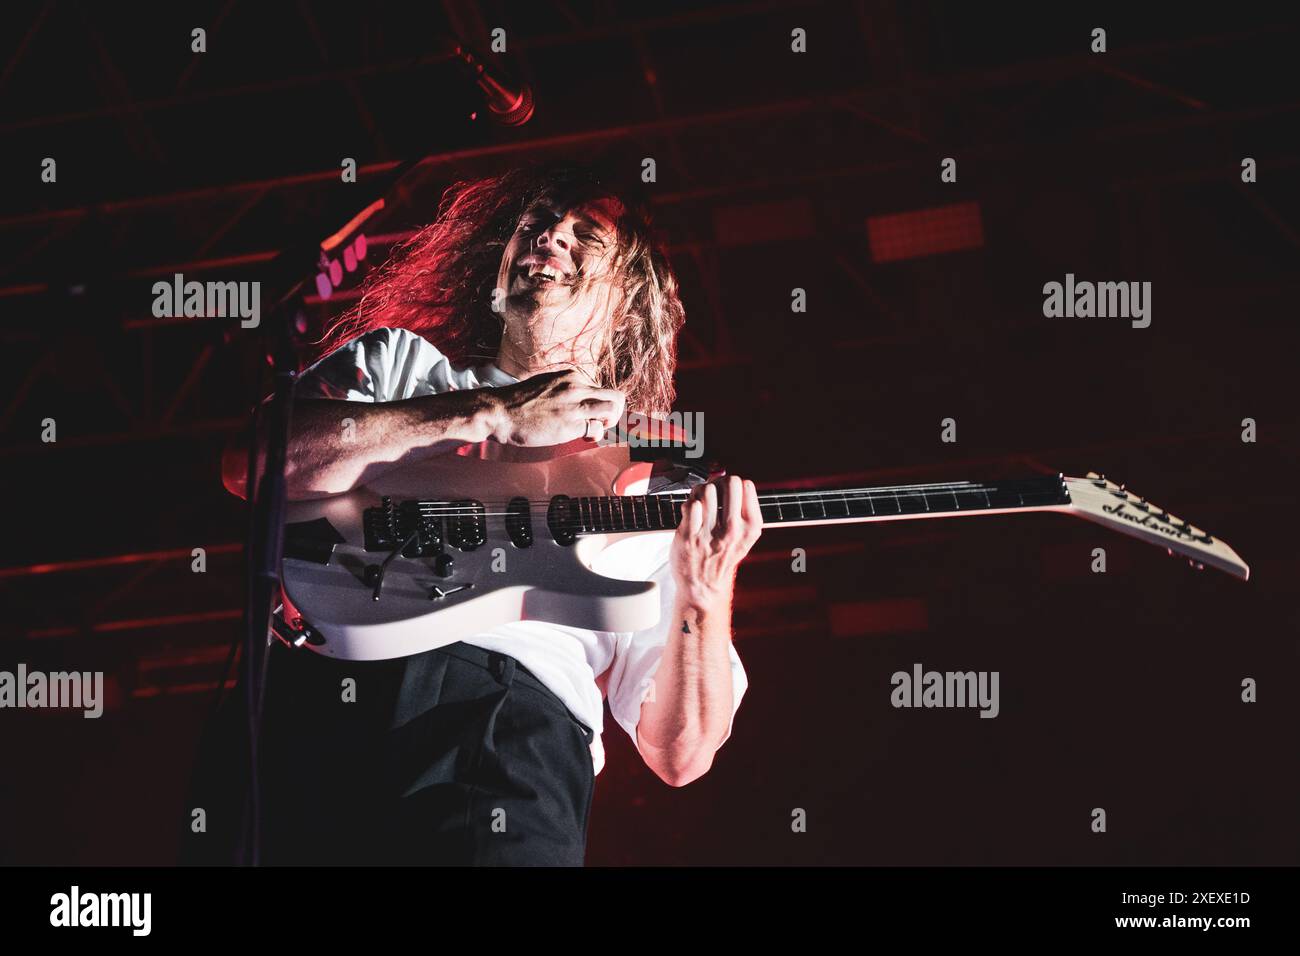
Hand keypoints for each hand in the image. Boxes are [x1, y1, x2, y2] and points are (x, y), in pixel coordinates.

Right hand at [485, 369, 625, 445]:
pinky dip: (596, 434)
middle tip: (603, 423)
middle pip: (615, 396)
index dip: (600, 404)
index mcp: (572, 376)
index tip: (593, 414)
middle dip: (615, 412)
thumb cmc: (520, 403)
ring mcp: (575, 404)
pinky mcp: (571, 423)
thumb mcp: (547, 385)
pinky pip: (597, 428)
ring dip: (611, 422)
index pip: (601, 388)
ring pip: (613, 409)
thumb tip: (579, 403)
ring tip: (596, 429)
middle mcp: (577, 387)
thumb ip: (566, 390)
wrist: (501, 412)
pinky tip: (585, 437)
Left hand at [670, 475, 762, 610]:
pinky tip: (691, 512)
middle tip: (713, 491)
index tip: (726, 491)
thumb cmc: (723, 557)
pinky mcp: (688, 537)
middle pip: (729, 482)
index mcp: (751, 528)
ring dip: (701, 491)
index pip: (746, 485)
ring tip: (700, 501)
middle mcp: (733, 530)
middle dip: (719, 482)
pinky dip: (689, 503)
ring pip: (708, 490)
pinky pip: (690, 504)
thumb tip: (733, 479)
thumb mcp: (745, 538)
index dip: (733, 483)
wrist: (703, 587)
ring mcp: (710, 533)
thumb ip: (745, 509)